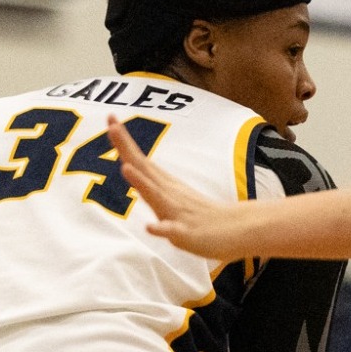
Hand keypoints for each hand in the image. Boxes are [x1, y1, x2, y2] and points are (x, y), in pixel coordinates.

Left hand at [107, 116, 248, 261]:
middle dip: (126, 148)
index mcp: (165, 185)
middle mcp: (169, 193)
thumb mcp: (172, 199)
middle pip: (144, 168)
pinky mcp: (187, 233)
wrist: (240, 229)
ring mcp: (178, 213)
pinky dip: (161, 228)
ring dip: (141, 182)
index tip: (110, 117)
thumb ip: (152, 185)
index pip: (140, 160)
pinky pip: (172, 231)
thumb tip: (132, 167)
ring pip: (157, 196)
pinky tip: (150, 226)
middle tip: (112, 125)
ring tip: (126, 167)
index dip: (123, 141)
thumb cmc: (203, 216)